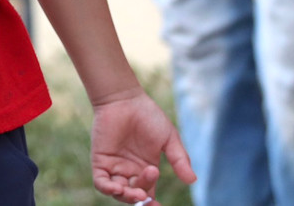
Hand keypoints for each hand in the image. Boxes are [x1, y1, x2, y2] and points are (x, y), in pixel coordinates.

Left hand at [91, 89, 194, 203]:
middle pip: (134, 195)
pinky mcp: (100, 159)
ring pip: (118, 193)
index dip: (152, 205)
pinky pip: (100, 181)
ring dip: (126, 197)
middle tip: (147, 189)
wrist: (125, 99)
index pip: (148, 195)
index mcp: (146, 170)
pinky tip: (117, 189)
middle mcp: (129, 171)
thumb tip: (192, 180)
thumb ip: (180, 160)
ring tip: (137, 193)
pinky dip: (107, 188)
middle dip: (142, 198)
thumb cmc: (148, 116)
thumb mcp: (169, 139)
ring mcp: (114, 166)